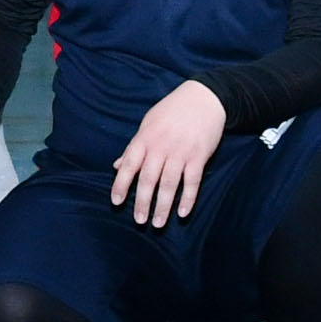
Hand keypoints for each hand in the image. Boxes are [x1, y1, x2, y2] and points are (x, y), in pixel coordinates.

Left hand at [110, 82, 230, 228]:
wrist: (204, 97)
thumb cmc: (172, 111)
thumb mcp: (148, 123)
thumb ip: (134, 147)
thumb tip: (117, 166)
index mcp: (145, 138)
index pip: (129, 164)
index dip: (121, 184)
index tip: (116, 202)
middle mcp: (161, 146)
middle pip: (149, 179)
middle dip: (142, 202)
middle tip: (139, 221)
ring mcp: (181, 152)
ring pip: (169, 184)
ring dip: (163, 206)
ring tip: (158, 223)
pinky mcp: (199, 155)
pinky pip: (193, 181)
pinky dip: (188, 198)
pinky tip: (182, 213)